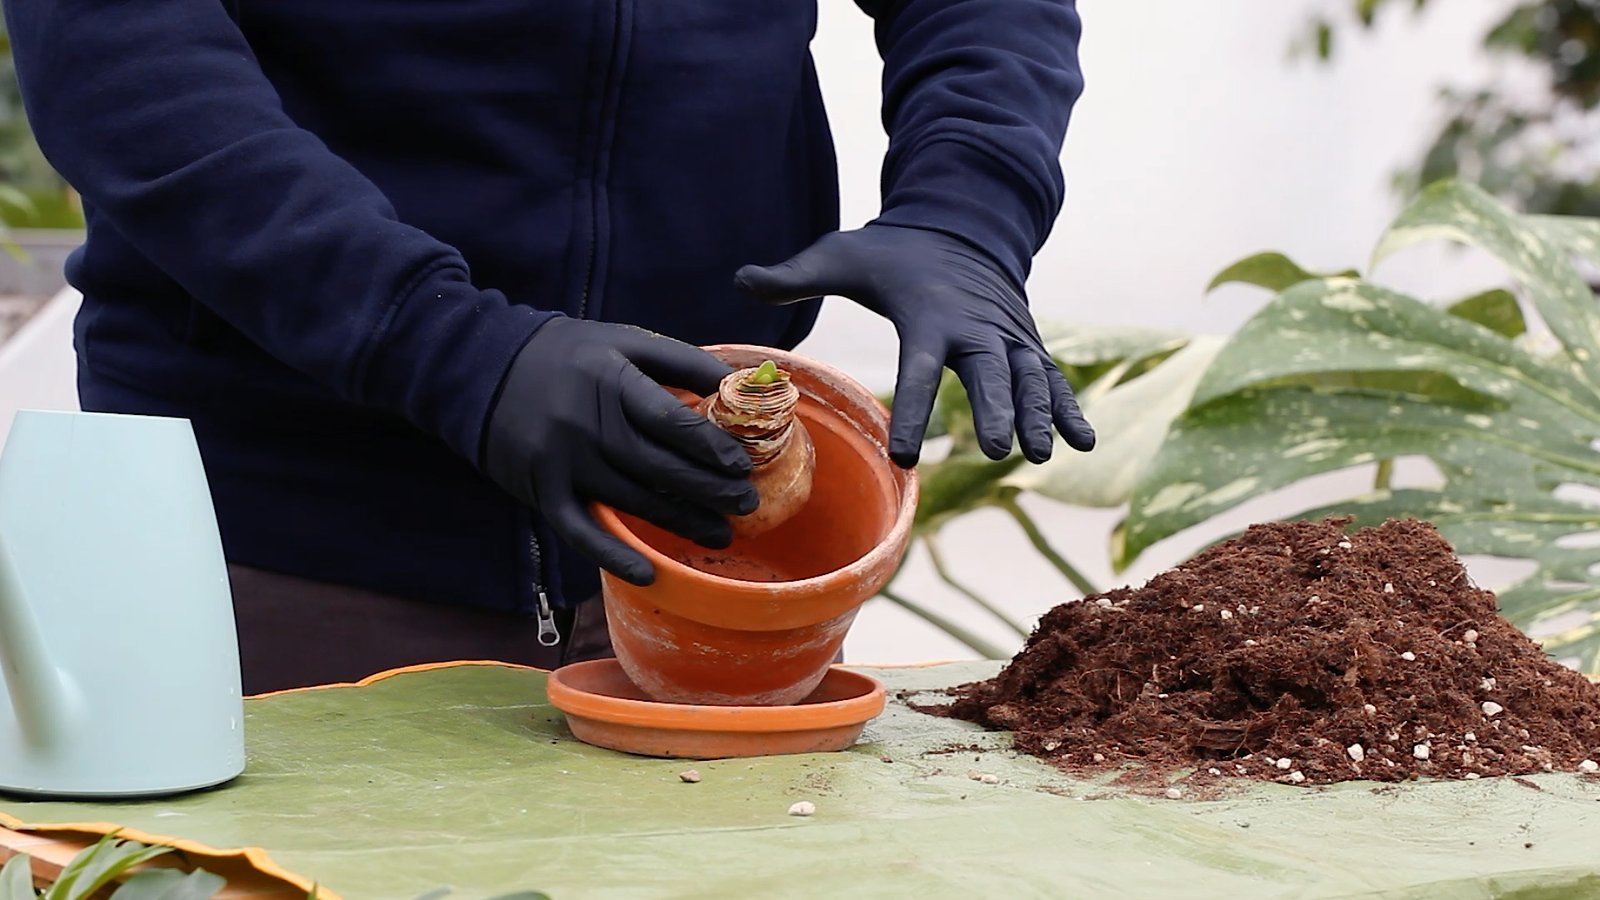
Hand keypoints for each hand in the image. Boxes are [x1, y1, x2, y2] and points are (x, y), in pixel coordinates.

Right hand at [482, 317, 758, 585]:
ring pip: (632, 502)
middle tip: (746, 504)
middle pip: (659, 468)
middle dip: (710, 490)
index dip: (711, 447)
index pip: (671, 422)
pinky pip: (582, 531)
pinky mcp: (541, 491)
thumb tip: (734, 384)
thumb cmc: (566, 356)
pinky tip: (649, 573)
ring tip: (721, 534)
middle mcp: (588, 425)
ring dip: (681, 523)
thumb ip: (678, 361)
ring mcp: (562, 462)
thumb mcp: (621, 342)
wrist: (482, 370)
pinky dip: (614, 556)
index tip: (742, 464)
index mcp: (612, 382)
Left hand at [734, 224, 1094, 466]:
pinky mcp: (1025, 344)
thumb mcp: (840, 256)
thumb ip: (794, 275)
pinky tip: (1082, 442)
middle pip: (989, 373)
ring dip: (1039, 415)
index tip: (904, 454)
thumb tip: (739, 280)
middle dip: (996, 411)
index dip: (912, 410)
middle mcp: (974, 326)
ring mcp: (1007, 335)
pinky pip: (1051, 378)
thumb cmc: (890, 253)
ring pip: (1029, 378)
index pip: (918, 369)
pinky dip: (1069, 407)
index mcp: (927, 314)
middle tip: (999, 451)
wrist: (958, 225)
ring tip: (1044, 455)